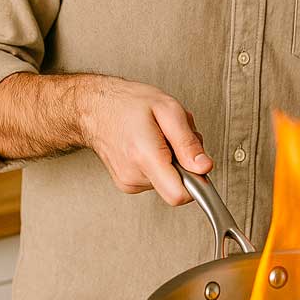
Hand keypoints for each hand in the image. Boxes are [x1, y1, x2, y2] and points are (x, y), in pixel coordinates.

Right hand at [81, 77, 212, 205]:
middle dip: (185, 163)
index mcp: (144, 156)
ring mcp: (128, 183)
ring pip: (169, 182)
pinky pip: (157, 180)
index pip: (178, 195)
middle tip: (172, 139)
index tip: (197, 166)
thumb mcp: (168, 109)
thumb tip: (204, 167)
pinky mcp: (127, 184)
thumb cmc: (128, 104)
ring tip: (159, 137)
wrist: (95, 108)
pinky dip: (161, 163)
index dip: (197, 183)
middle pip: (178, 186)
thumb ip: (188, 142)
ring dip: (172, 160)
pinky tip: (151, 145)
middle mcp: (133, 175)